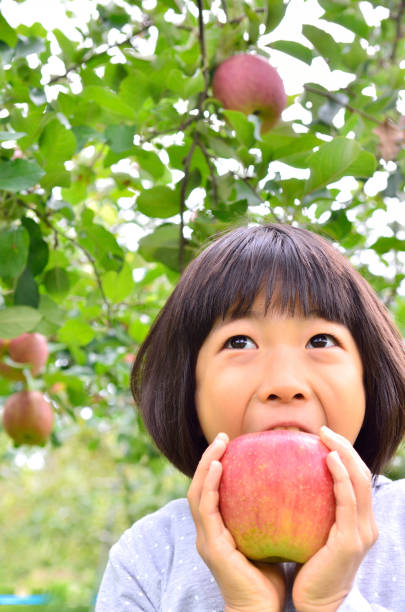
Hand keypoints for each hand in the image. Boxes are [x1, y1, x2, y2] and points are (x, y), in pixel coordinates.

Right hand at [187, 433, 285, 611]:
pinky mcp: (212, 546)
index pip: (211, 493)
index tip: (231, 446)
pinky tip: (221, 467)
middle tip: (224, 437)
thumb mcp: (267, 540)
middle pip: (199, 487)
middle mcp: (207, 533)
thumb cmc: (268, 579)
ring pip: (197, 494)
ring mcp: (206, 540)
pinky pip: (206, 510)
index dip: (216, 468)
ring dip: (206, 466)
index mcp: (217, 531)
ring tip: (220, 445)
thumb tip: (292, 490)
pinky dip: (210, 486)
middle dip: (208, 460)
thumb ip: (269, 518)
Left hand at [292, 426, 377, 611]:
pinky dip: (341, 476)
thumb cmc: (307, 569)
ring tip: (326, 436)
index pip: (357, 479)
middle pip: (362, 474)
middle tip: (323, 430)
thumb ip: (310, 511)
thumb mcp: (312, 534)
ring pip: (360, 481)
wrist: (314, 606)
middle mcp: (365, 525)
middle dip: (345, 447)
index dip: (345, 455)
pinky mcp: (350, 541)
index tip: (324, 437)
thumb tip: (285, 483)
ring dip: (344, 454)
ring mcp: (361, 533)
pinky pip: (347, 500)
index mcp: (358, 522)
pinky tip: (328, 459)